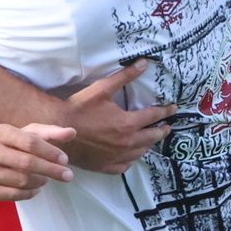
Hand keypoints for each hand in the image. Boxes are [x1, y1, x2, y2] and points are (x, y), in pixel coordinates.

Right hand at [0, 123, 76, 201]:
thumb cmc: (12, 145)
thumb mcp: (29, 134)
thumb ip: (51, 133)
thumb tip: (72, 132)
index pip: (31, 142)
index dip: (51, 152)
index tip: (65, 160)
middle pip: (28, 163)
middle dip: (52, 170)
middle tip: (68, 175)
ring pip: (24, 181)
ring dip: (42, 181)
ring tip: (46, 178)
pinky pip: (16, 195)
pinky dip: (32, 192)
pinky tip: (36, 187)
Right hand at [62, 61, 176, 173]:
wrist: (57, 129)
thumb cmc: (79, 108)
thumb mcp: (102, 89)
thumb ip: (125, 77)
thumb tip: (143, 64)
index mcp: (128, 124)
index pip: (154, 116)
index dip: (165, 111)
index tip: (173, 109)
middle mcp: (126, 143)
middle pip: (152, 138)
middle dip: (161, 130)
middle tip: (167, 127)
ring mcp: (116, 156)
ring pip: (140, 152)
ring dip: (148, 145)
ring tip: (151, 140)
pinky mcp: (105, 166)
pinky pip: (125, 165)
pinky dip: (131, 159)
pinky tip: (131, 156)